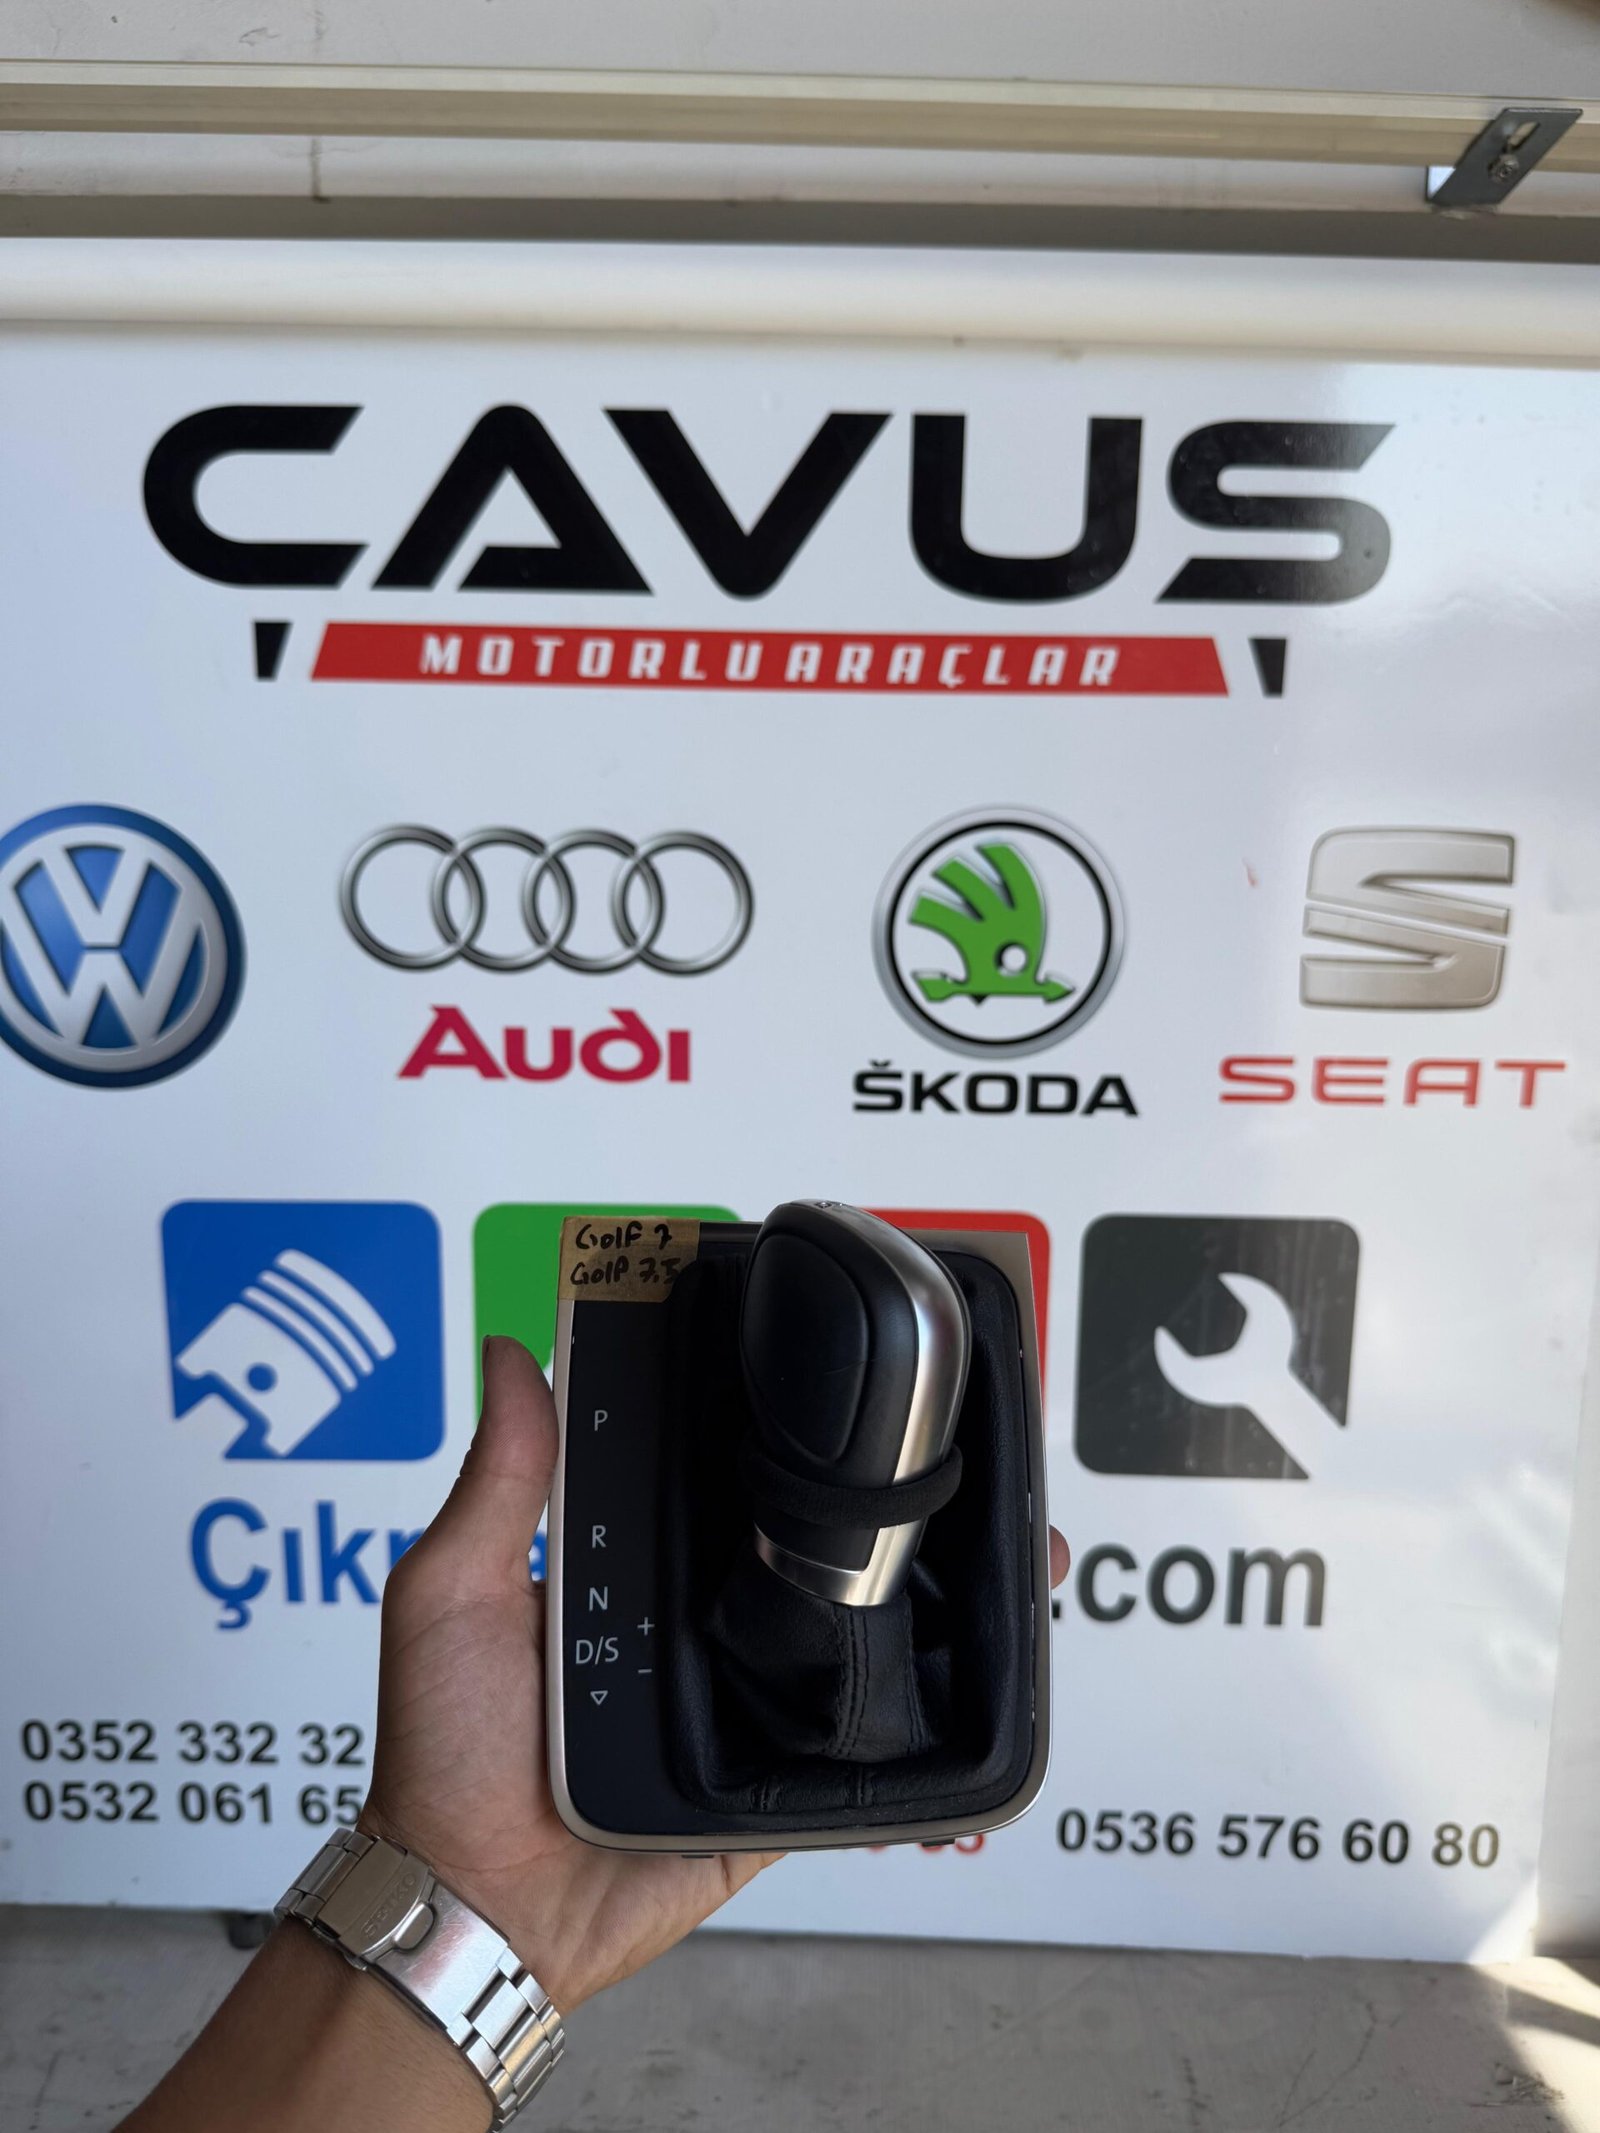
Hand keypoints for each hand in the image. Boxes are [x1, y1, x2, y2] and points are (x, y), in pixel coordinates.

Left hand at [364, 1334, 1070, 2012]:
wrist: (480, 1910)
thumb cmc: (445, 1752)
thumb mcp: (451, 1594)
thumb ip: (498, 1481)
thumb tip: (511, 1349)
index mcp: (629, 1564)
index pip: (714, 1475)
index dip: (773, 1427)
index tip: (842, 1363)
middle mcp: (695, 1622)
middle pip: (807, 1551)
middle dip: (886, 1508)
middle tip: (967, 1455)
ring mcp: (743, 1700)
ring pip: (856, 1640)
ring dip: (934, 1604)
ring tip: (1020, 1552)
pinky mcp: (776, 1785)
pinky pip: (862, 1754)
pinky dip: (922, 1726)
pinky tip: (993, 1681)